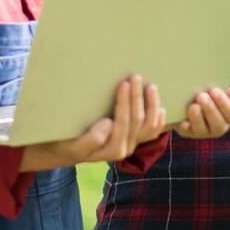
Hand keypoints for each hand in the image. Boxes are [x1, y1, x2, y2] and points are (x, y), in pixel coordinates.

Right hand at [19, 76, 165, 170]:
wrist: (68, 152)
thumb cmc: (68, 143)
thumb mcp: (74, 144)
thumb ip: (91, 139)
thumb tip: (109, 124)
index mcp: (113, 149)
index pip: (124, 122)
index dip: (125, 102)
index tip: (123, 84)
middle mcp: (126, 148)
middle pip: (138, 121)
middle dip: (137, 97)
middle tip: (135, 77)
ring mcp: (132, 144)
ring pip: (149, 126)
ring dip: (151, 105)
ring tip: (150, 86)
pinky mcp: (134, 140)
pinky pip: (152, 132)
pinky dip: (159, 120)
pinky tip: (162, 108)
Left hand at [174, 86, 229, 139]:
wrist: (187, 103)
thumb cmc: (208, 94)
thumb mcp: (217, 92)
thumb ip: (227, 93)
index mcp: (228, 116)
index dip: (223, 102)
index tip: (214, 90)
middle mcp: (218, 127)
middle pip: (217, 123)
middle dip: (210, 109)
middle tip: (201, 96)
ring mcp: (203, 132)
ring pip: (202, 129)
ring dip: (197, 117)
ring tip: (193, 106)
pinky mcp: (188, 132)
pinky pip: (186, 131)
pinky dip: (185, 126)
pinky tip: (183, 120)